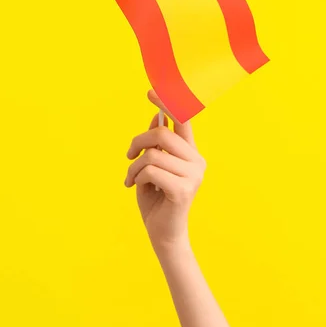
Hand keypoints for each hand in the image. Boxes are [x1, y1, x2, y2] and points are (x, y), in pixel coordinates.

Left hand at [124, 90, 206, 253]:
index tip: (150, 92)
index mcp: (191, 152)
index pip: (183, 119)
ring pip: (152, 154)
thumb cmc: (156, 199)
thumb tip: (157, 116)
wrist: (163, 234)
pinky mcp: (184, 189)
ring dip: (134, 167)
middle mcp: (196, 161)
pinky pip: (151, 171)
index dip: (167, 103)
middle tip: (129, 157)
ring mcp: (193, 175)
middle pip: (161, 134)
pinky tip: (137, 187)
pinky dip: (137, 178)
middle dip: (137, 143)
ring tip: (132, 179)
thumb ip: (157, 144)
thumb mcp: (153, 166)